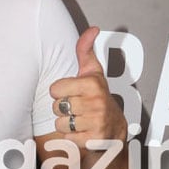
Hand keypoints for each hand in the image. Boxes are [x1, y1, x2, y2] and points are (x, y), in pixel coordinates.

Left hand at [48, 27, 126, 148]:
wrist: (114, 129)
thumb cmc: (97, 98)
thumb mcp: (93, 73)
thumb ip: (86, 50)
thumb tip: (93, 29)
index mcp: (93, 84)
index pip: (54, 89)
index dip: (60, 93)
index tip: (73, 93)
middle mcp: (96, 102)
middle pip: (56, 107)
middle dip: (63, 109)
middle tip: (78, 108)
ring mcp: (96, 122)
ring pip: (60, 124)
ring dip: (67, 125)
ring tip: (80, 120)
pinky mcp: (93, 140)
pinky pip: (67, 139)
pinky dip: (71, 138)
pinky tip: (83, 133)